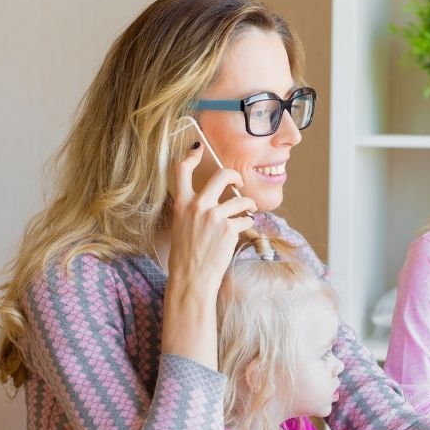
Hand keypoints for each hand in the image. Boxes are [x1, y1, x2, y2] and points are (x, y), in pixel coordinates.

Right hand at [160, 144, 255, 366]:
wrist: (191, 280)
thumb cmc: (186, 257)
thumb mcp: (182, 228)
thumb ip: (194, 211)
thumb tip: (216, 200)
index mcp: (181, 205)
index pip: (181, 171)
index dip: (191, 156)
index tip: (198, 149)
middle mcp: (197, 206)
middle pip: (222, 175)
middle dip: (235, 175)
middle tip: (239, 182)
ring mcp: (214, 216)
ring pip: (241, 200)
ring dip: (248, 207)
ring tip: (245, 216)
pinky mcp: (229, 228)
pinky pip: (246, 220)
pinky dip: (247, 226)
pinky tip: (240, 234)